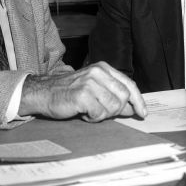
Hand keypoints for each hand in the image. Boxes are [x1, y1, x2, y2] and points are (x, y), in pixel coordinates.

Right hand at [19, 61, 146, 121]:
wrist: (43, 93)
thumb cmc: (69, 92)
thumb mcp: (94, 89)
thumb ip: (113, 95)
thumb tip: (133, 108)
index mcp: (103, 68)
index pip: (129, 84)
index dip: (138, 100)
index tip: (143, 112)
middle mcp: (98, 72)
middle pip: (124, 96)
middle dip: (117, 110)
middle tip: (102, 112)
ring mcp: (90, 83)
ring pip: (113, 106)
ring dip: (102, 114)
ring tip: (89, 110)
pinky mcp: (82, 95)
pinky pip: (99, 113)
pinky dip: (93, 118)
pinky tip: (83, 112)